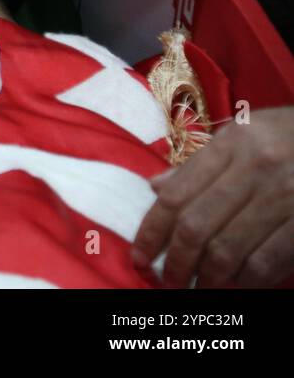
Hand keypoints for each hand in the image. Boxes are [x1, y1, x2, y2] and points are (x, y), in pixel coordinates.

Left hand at [132, 106, 293, 286]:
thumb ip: (200, 163)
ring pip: (230, 250)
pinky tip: (235, 286)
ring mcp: (287, 196)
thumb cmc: (289, 134)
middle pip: (198, 227)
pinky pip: (268, 262)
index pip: (177, 195)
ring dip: (208, 278)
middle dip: (177, 262)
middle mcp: (257, 168)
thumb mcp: (243, 133)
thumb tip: (157, 188)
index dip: (151, 231)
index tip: (141, 256)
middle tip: (168, 279)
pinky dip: (246, 281)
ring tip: (198, 287)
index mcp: (233, 144)